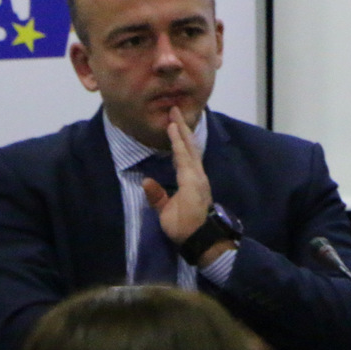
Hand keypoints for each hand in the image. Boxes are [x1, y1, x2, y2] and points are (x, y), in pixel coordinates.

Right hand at [142, 108, 214, 248]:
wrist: (204, 238)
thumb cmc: (184, 227)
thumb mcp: (167, 215)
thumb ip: (157, 197)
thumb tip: (145, 180)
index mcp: (190, 182)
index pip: (182, 155)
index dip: (176, 139)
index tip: (171, 123)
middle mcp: (198, 176)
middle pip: (190, 147)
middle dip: (183, 129)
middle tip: (176, 111)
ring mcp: (201, 178)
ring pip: (194, 151)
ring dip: (186, 135)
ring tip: (179, 121)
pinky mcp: (201, 182)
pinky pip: (195, 158)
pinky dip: (190, 146)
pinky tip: (186, 142)